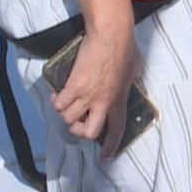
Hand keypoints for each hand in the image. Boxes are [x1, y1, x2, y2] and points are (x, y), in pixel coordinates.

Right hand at [51, 26, 138, 157]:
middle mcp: (104, 101)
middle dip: (80, 131)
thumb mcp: (135, 68)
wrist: (112, 33)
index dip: (111, 146)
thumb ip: (131, 79)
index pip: (117, 129)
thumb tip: (133, 78)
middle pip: (88, 132)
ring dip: (65, 113)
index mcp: (120, 99)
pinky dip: (56, 101)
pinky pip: (59, 104)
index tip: (105, 157)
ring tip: (66, 102)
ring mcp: (88, 95)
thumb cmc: (125, 46)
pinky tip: (57, 93)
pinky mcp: (74, 86)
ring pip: (69, 119)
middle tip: (77, 120)